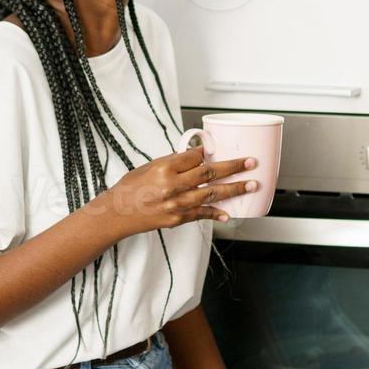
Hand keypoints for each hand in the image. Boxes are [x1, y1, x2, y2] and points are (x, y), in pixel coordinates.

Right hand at [92, 147, 257, 237]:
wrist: (117, 213)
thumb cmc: (130, 188)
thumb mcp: (149, 166)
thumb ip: (174, 162)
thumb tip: (197, 156)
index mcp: (164, 168)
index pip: (195, 157)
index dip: (209, 152)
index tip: (220, 149)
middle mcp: (172, 185)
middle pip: (210, 173)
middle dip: (234, 167)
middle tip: (251, 163)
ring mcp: (176, 204)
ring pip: (212, 194)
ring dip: (235, 189)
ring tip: (251, 185)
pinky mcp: (177, 219)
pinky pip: (201, 214)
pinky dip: (216, 213)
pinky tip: (228, 213)